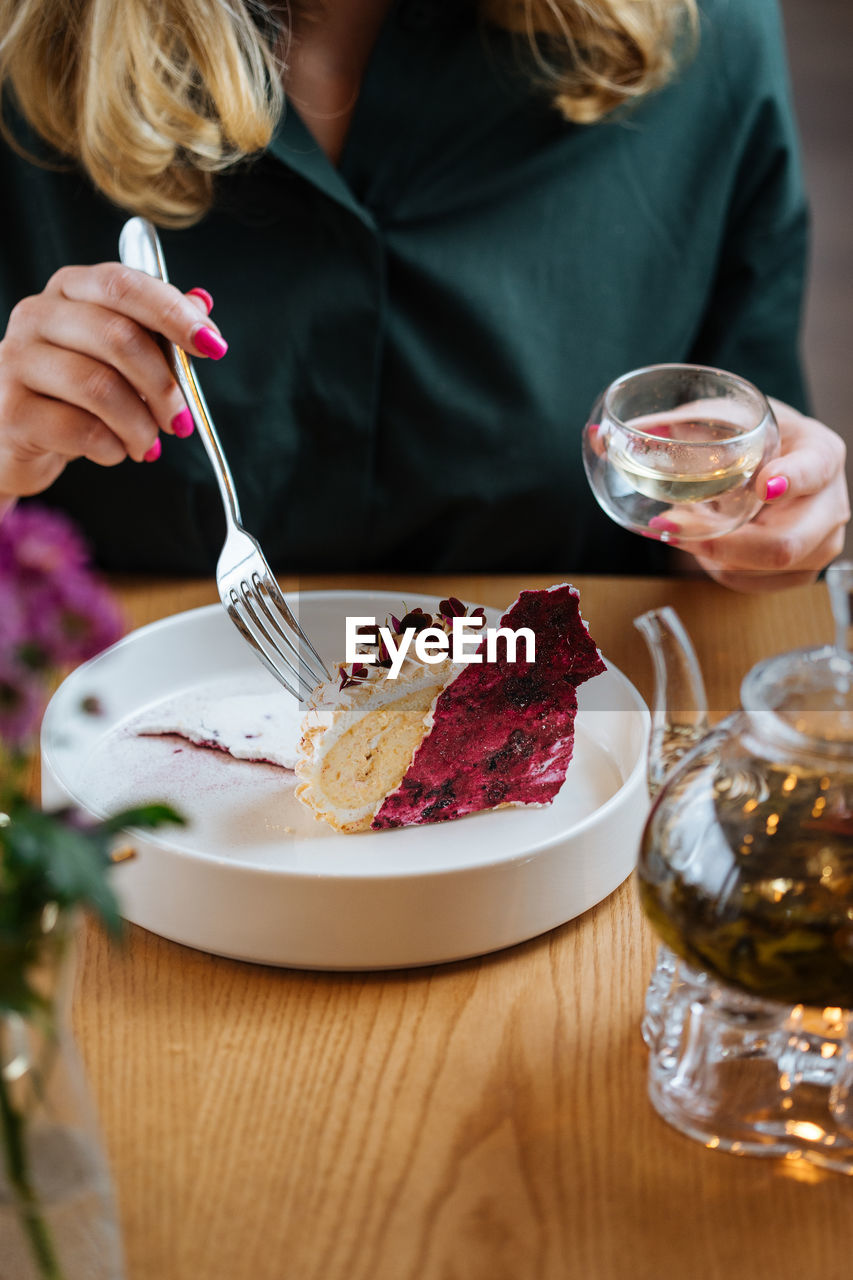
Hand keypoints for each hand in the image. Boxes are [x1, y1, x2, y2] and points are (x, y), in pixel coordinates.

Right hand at [0, 265, 224, 501]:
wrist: (16, 436)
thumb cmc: (75, 390)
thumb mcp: (117, 355)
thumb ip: (156, 328)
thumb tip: (202, 304)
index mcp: (69, 289)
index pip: (124, 285)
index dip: (174, 314)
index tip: (213, 347)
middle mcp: (37, 315)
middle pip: (118, 337)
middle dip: (163, 385)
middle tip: (180, 421)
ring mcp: (17, 360)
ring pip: (100, 387)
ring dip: (140, 425)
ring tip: (148, 444)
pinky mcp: (12, 410)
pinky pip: (81, 429)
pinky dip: (113, 447)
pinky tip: (115, 451)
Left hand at [682, 398, 849, 591]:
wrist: (770, 463)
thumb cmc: (750, 437)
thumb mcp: (724, 417)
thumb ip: (682, 422)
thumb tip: (625, 433)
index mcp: (821, 453)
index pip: (814, 469)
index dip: (792, 480)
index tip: (764, 486)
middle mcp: (829, 505)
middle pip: (784, 544)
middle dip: (721, 544)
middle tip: (671, 527)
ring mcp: (818, 546)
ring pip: (757, 570)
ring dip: (708, 553)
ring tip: (679, 525)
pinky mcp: (796, 574)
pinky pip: (746, 582)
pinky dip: (713, 564)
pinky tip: (699, 539)